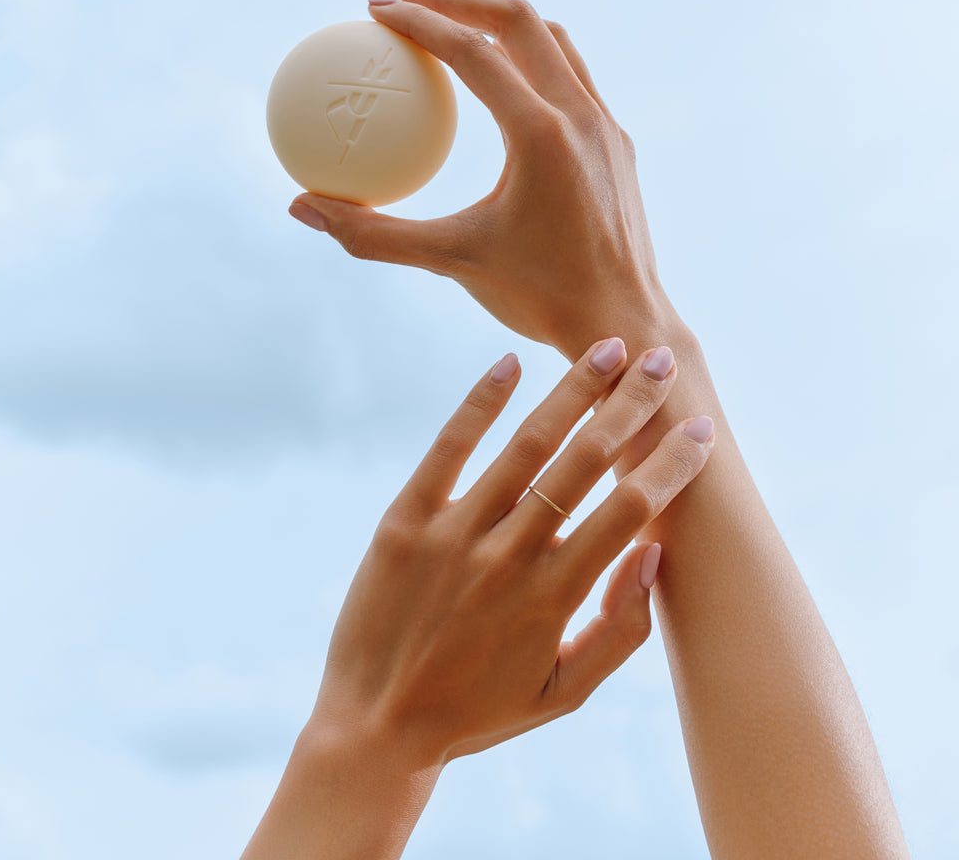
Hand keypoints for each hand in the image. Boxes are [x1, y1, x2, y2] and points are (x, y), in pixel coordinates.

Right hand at [290, 0, 680, 360]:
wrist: (623, 323)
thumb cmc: (540, 298)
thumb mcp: (451, 261)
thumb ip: (373, 235)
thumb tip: (303, 208)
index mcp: (542, 134)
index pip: (472, 51)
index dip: (418, 21)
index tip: (375, 10)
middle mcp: (581, 116)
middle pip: (519, 20)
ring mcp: (606, 127)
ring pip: (554, 41)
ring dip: (501, 21)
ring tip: (454, 23)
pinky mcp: (618, 145)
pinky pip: (573, 78)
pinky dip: (533, 59)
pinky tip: (503, 83)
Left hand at [305, 340, 713, 768]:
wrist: (375, 726)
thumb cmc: (479, 711)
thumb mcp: (564, 693)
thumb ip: (621, 630)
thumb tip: (657, 553)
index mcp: (554, 597)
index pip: (629, 512)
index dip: (669, 466)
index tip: (700, 429)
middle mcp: (508, 557)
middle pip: (584, 464)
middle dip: (630, 407)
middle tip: (662, 361)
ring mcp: (453, 534)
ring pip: (525, 447)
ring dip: (571, 392)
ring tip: (607, 349)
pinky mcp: (404, 521)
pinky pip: (447, 449)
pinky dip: (479, 404)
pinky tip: (509, 364)